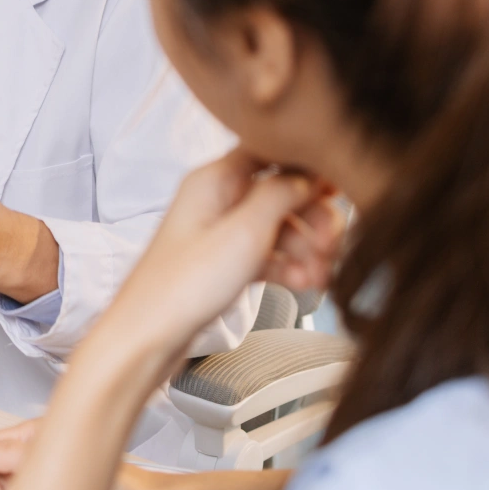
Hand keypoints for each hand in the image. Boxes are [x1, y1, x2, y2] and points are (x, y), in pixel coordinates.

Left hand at [110, 148, 343, 354]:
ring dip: (306, 248)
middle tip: (329, 246)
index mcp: (215, 179)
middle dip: (313, 217)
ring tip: (319, 275)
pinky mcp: (222, 262)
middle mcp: (216, 199)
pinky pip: (267, 254)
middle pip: (282, 191)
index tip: (339, 186)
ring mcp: (219, 231)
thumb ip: (281, 194)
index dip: (308, 167)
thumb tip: (308, 173)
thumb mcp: (243, 232)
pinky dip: (288, 267)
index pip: (271, 151)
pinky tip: (302, 285)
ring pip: (278, 226)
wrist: (148, 337)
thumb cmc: (183, 286)